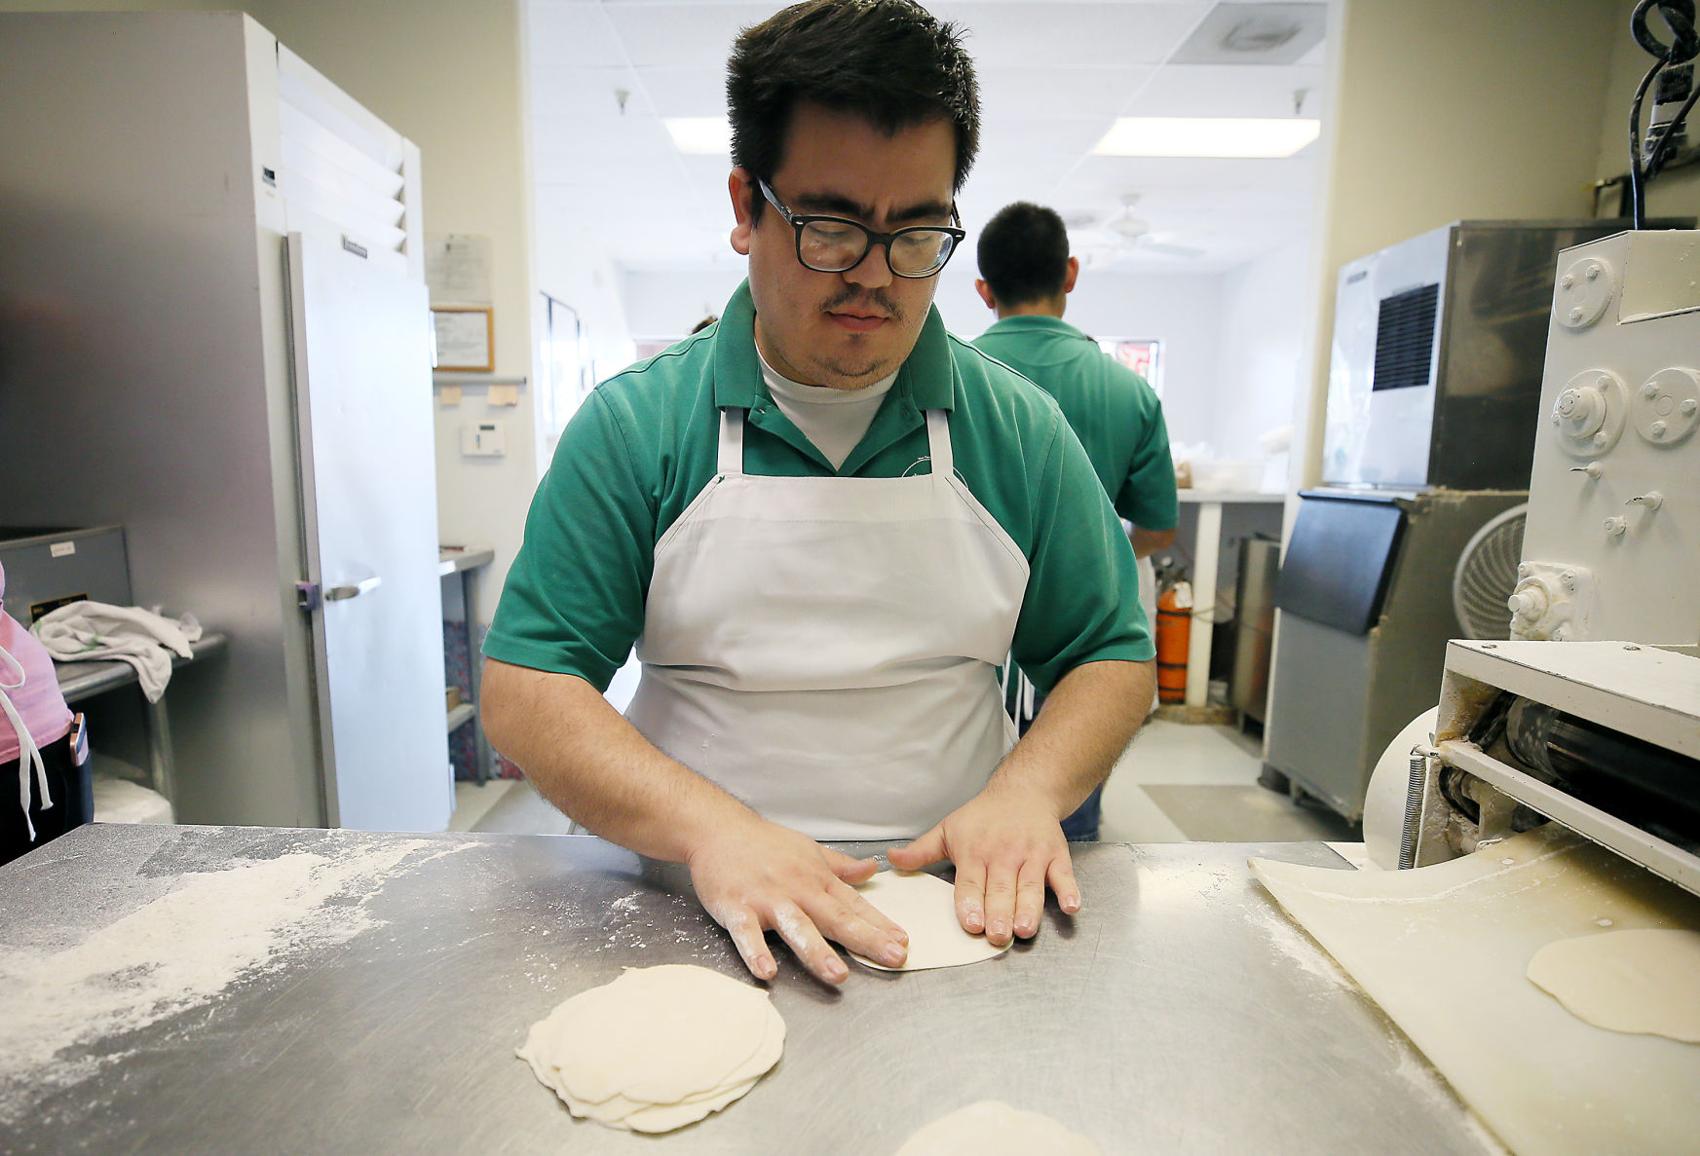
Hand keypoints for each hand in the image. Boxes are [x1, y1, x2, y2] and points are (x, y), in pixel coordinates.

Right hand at [687, 815, 908, 983]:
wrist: (718, 829)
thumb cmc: (764, 843)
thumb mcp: (809, 850)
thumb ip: (840, 866)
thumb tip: (872, 870)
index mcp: (816, 879)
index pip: (854, 904)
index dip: (879, 924)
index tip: (902, 942)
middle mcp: (796, 890)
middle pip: (835, 918)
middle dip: (865, 939)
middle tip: (891, 958)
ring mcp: (767, 900)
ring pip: (796, 928)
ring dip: (817, 952)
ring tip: (838, 975)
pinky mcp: (736, 907)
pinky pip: (747, 934)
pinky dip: (756, 952)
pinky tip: (767, 972)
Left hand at [887, 782, 1080, 946]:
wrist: (1024, 791)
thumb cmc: (983, 817)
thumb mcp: (948, 829)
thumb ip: (921, 850)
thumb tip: (890, 861)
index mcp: (975, 851)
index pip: (971, 882)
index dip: (971, 902)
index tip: (971, 922)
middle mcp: (1004, 854)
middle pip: (1001, 890)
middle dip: (999, 914)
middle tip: (997, 936)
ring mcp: (1032, 856)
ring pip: (1030, 887)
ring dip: (1029, 909)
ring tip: (1025, 929)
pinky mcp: (1056, 856)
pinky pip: (1064, 875)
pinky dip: (1069, 891)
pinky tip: (1072, 906)